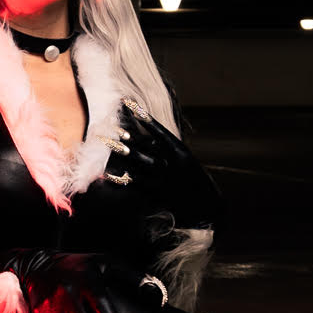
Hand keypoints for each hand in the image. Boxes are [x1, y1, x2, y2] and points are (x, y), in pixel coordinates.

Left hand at [112, 105, 221, 228]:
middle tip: (108, 126)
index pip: (159, 132)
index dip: (144, 119)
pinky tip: (108, 175)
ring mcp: (164, 179)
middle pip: (144, 146)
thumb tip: (146, 140)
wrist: (208, 207)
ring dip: (121, 153)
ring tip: (105, 143)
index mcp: (180, 152)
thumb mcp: (186, 161)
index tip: (130, 105)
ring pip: (138, 163)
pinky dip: (121, 179)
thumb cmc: (196, 181)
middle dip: (125, 136)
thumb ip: (167, 151)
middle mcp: (172, 163)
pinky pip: (136, 184)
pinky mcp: (158, 194)